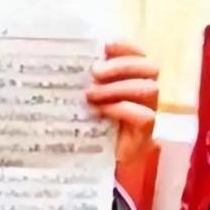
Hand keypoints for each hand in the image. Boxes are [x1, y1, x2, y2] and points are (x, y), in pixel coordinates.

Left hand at [86, 41, 159, 166]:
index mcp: (132, 79)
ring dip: (117, 88)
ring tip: (91, 95)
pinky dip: (121, 109)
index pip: (139, 54)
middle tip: (95, 72)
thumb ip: (80, 82)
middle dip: (122, 65)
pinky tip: (101, 111)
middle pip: (149, 67)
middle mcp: (145, 92)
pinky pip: (144, 115)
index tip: (104, 46)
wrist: (93, 163)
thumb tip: (60, 63)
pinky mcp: (145, 133)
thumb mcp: (81, 101)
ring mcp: (148, 111)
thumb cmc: (87, 127)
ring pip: (148, 89)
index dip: (125, 46)